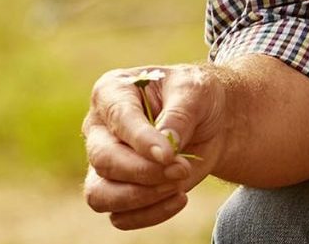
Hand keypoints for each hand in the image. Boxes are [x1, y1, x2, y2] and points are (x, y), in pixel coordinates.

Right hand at [81, 63, 225, 229]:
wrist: (208, 122)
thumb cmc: (195, 97)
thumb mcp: (195, 91)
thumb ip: (179, 115)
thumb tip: (164, 149)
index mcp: (112, 93)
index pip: (117, 119)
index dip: (141, 140)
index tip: (169, 155)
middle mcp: (99, 129)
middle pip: (104, 161)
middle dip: (144, 172)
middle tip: (182, 169)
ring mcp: (104, 163)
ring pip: (100, 194)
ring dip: (142, 198)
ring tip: (178, 186)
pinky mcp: (117, 191)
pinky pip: (119, 217)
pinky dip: (150, 214)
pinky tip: (179, 197)